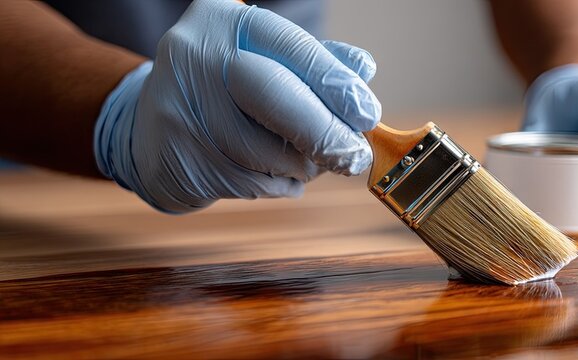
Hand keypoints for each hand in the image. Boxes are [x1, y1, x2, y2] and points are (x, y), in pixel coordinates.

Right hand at [94, 0, 380, 212]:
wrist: (146, 126)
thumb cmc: (227, 89)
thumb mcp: (266, 59)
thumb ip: (314, 61)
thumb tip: (362, 70)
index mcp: (224, 21)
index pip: (294, 48)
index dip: (337, 84)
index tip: (368, 114)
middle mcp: (194, 56)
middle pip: (277, 97)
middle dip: (327, 133)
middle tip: (355, 156)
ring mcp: (179, 108)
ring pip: (266, 151)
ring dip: (301, 166)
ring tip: (303, 160)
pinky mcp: (177, 159)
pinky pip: (250, 183)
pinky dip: (276, 185)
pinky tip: (273, 175)